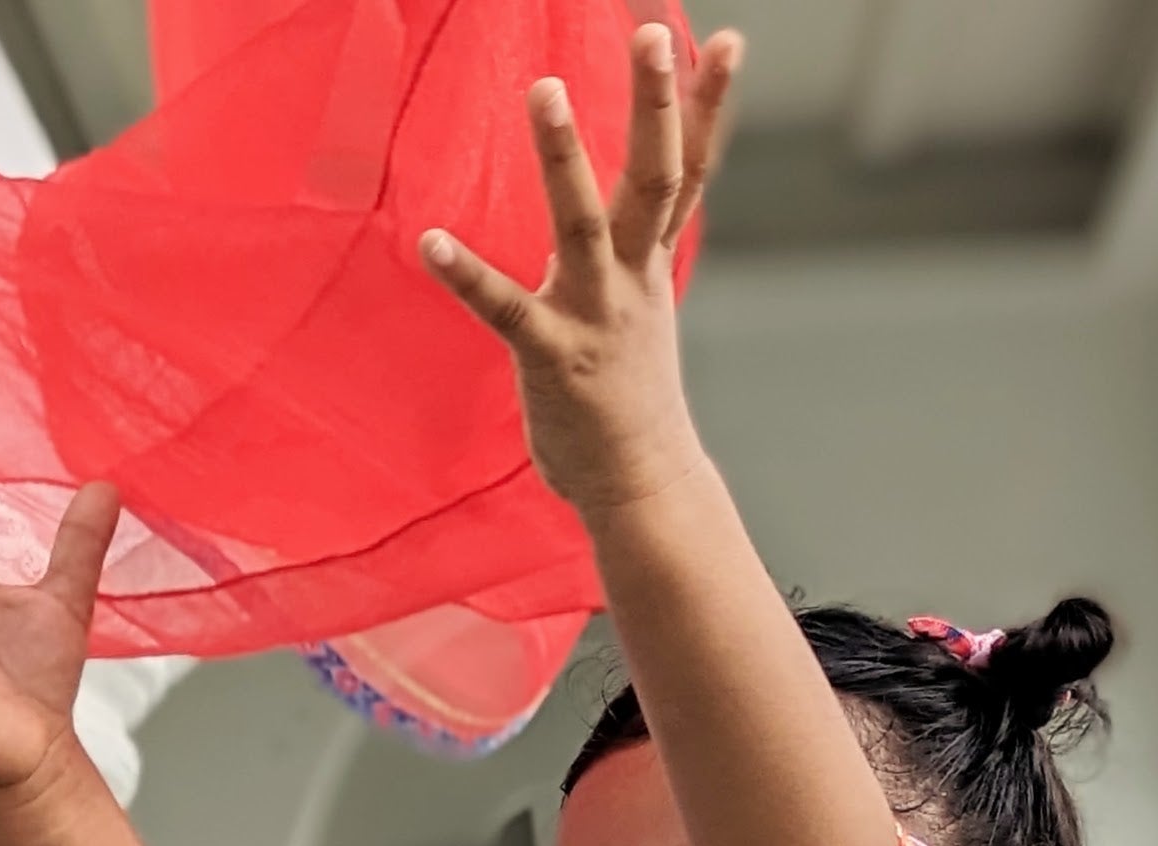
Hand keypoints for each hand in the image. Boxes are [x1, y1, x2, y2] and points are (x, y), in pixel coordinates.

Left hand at [420, 22, 743, 522]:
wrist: (640, 487)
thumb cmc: (632, 397)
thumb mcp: (645, 305)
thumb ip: (639, 249)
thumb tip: (643, 210)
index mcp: (652, 263)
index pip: (689, 170)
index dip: (709, 106)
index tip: (726, 42)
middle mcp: (632, 280)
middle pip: (653, 177)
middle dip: (657, 105)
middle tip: (651, 32)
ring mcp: (594, 316)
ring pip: (584, 223)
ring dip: (564, 157)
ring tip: (545, 89)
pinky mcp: (551, 356)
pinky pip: (505, 308)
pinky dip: (468, 274)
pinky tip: (432, 241)